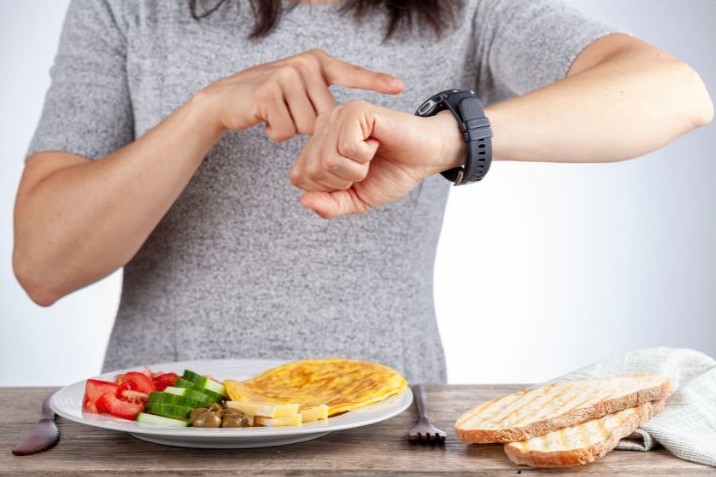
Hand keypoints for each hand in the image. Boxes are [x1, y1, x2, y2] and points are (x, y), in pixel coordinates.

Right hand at [200, 49, 403, 141]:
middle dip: (309, 126)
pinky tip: (265, 118)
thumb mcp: (300, 91)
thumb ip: (322, 100)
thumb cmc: (270, 99)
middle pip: (326, 117)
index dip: (375, 82)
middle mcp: (304, 64)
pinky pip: (286, 130)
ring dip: (291, 130)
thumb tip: (344, 121)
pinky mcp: (268, 93)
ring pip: (307, 127)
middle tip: (288, 113)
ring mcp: (285, 75)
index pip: (351, 74)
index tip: (400, 87)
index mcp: (318, 62)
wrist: (226, 99)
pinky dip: (275, 133)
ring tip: (276, 114)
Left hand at [290, 101, 464, 217]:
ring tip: (371, 155)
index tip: (353, 178)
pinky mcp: (356, 110)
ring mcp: (338, 115)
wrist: (425, 158)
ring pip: (328, 159)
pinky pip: (347, 146)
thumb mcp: (356, 200)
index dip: (329, 189)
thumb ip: (329, 206)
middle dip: (343, 181)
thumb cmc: (391, 174)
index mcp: (318, 144)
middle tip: (365, 167)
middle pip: (312, 170)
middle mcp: (323, 125)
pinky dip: (365, 155)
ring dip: (357, 169)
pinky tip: (376, 143)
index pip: (299, 177)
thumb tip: (303, 202)